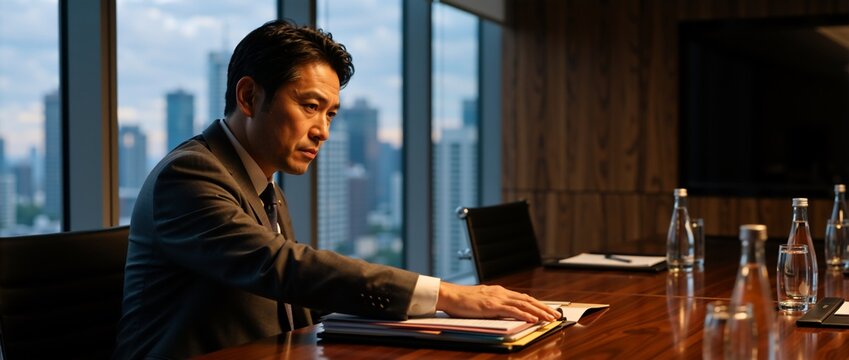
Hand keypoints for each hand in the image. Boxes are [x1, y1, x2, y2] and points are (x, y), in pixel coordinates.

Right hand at [435, 282, 559, 322]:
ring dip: (539, 311)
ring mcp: (497, 298)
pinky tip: (533, 318)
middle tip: (556, 315)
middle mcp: (501, 292)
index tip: (548, 310)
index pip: (523, 297)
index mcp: (499, 291)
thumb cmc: (462, 300)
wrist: (450, 295)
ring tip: (550, 318)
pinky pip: (512, 310)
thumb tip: (502, 311)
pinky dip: (525, 314)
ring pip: (524, 304)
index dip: (537, 304)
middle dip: (544, 308)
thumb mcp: (481, 300)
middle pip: (528, 299)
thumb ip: (493, 304)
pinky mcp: (492, 305)